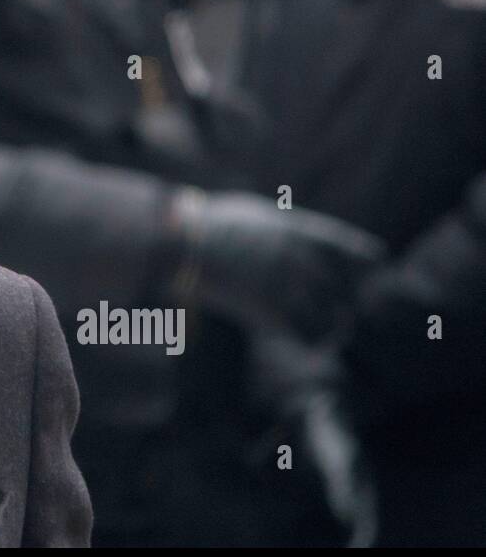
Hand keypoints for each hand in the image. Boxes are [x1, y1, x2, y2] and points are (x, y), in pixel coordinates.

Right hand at [166, 188, 386, 340]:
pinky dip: (314, 341)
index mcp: (299, 232)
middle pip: (350, 289)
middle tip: (347, 311)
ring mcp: (287, 285)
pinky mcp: (269, 311)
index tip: (376, 271)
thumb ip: (278, 228)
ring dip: (335, 326)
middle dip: (351, 302)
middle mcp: (301, 258)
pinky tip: (311, 341)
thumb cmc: (208, 224)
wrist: (181, 241)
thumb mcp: (253, 215)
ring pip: (335, 317)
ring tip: (333, 331)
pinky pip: (308, 335)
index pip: (354, 251)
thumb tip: (284, 236)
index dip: (369, 264)